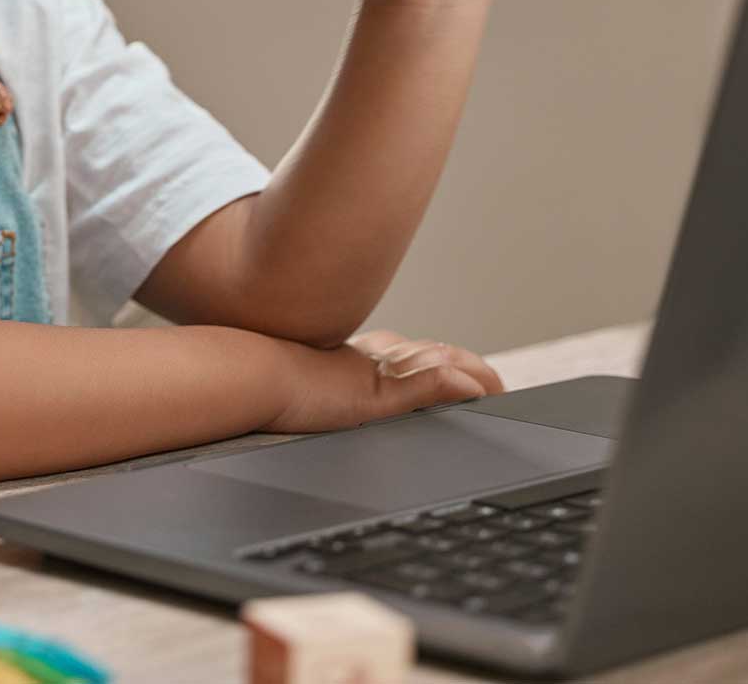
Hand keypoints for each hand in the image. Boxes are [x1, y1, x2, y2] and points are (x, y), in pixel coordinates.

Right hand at [262, 327, 503, 434]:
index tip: (471, 374)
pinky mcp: (374, 393)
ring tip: (500, 389)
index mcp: (362, 356)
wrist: (248, 376)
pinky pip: (425, 386)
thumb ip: (336, 382)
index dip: (448, 360)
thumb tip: (340, 386)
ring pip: (440, 367)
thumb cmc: (266, 384)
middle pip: (438, 356)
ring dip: (475, 377)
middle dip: (473, 368)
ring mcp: (377, 373)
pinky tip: (477, 392)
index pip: (417, 354)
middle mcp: (376, 357)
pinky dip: (454, 386)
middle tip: (498, 385)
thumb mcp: (313, 382)